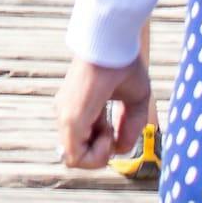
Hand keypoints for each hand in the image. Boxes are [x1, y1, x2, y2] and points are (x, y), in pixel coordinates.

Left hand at [58, 56, 150, 171]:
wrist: (113, 41)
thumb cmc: (124, 64)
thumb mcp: (136, 101)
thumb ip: (131, 127)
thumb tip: (120, 150)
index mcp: (80, 109)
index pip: (83, 144)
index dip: (104, 147)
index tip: (116, 128)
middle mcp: (68, 114)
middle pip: (79, 156)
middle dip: (101, 153)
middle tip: (112, 131)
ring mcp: (66, 117)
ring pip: (75, 161)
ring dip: (99, 155)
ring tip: (110, 128)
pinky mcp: (70, 118)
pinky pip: (75, 157)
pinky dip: (96, 154)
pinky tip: (107, 130)